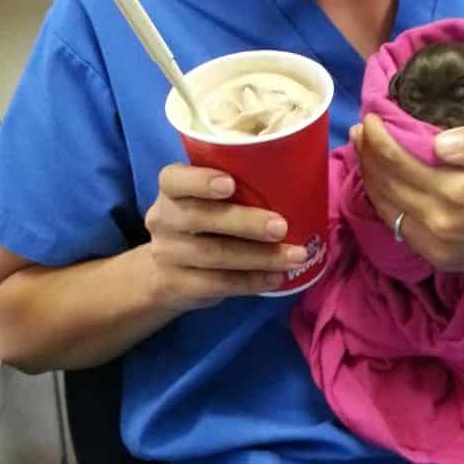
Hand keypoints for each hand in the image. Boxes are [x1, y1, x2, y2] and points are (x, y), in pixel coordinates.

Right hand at [143, 163, 308, 309]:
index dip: (200, 180)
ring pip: (213, 254)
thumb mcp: (210, 201)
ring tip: (295, 256)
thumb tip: (300, 181)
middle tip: (281, 226)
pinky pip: (216, 283)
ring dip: (259, 256)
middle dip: (245, 222)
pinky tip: (276, 278)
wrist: (167, 274)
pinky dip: (250, 281)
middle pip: (199, 218)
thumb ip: (240, 189)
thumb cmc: (206, 224)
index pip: (174, 178)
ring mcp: (166, 254)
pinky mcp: (176, 285)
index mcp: (172, 190)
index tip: (230, 184)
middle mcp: (163, 219)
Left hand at [351, 115, 463, 285]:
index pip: (396, 160)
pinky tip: (386, 185)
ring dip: (370, 177)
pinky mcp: (438, 258)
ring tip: (366, 152)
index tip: (372, 116)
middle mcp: (438, 220)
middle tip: (362, 130)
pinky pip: (397, 227)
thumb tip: (439, 141)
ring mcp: (435, 244)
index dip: (377, 137)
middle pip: (383, 183)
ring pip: (384, 207)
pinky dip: (384, 203)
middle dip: (367, 154)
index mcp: (457, 190)